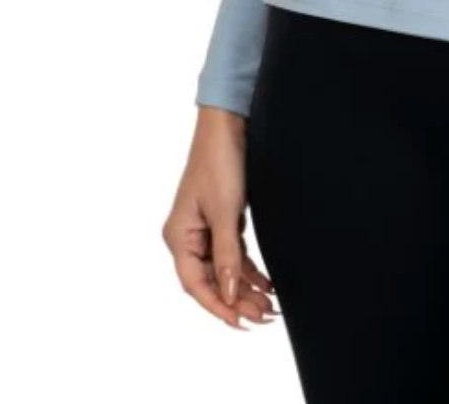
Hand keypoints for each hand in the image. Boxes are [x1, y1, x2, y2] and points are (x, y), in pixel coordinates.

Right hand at [163, 109, 279, 329]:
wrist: (228, 125)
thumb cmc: (219, 162)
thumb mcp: (226, 212)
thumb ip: (228, 255)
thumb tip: (230, 295)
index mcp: (178, 236)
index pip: (196, 284)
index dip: (218, 307)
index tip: (241, 323)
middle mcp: (187, 236)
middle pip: (211, 279)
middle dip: (237, 300)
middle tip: (266, 315)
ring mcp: (204, 228)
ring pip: (224, 268)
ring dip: (245, 287)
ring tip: (269, 305)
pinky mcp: (220, 220)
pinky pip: (232, 253)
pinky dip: (248, 268)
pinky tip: (266, 283)